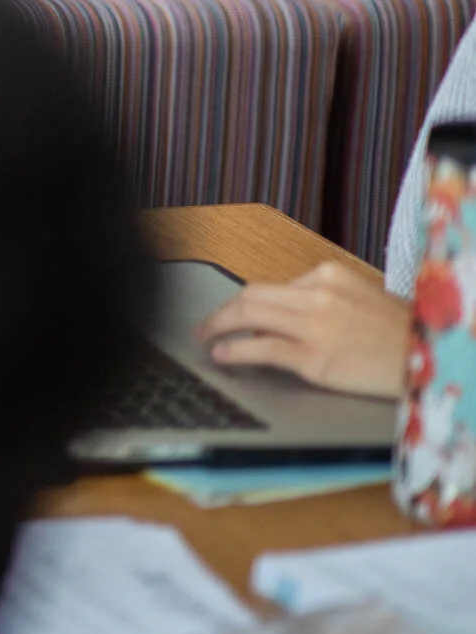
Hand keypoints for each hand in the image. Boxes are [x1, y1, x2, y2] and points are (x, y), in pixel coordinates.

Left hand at [194, 262, 412, 399]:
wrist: (429, 358)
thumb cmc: (400, 333)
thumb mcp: (362, 297)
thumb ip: (323, 297)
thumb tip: (284, 308)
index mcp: (328, 275)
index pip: (273, 286)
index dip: (248, 302)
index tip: (234, 312)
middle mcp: (317, 295)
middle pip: (250, 294)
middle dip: (222, 309)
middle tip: (206, 323)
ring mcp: (314, 326)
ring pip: (248, 315)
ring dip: (218, 325)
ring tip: (205, 335)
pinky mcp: (313, 357)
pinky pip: (261, 348)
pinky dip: (234, 349)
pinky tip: (221, 353)